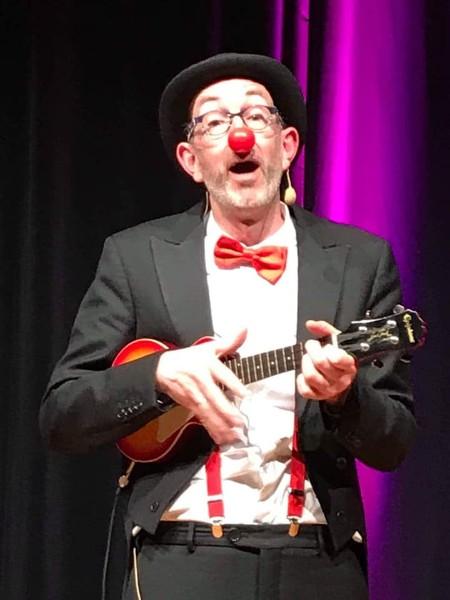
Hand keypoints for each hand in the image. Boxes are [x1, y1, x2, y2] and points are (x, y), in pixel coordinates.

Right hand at [155, 329, 247, 444]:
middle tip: (239, 422)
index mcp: (206, 364)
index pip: (221, 374)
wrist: (162, 368)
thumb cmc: (189, 358)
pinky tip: (222, 438)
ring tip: (234, 435)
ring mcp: (194, 395)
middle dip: (226, 411)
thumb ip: (229, 342)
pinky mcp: (190, 405)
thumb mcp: (208, 347)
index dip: (232, 384)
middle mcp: (200, 380)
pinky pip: (202, 419)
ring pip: (207, 411)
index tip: (244, 394)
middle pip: (213, 397)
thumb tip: (244, 330)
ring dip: (220, 425)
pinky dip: (212, 429)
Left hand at [296, 320, 356, 403]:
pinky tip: (305, 374)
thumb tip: (311, 324)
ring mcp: (329, 389)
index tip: (326, 346)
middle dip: (312, 351)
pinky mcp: (318, 396)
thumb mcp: (336, 341)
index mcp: (348, 364)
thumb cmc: (338, 358)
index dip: (328, 350)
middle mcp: (341, 379)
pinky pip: (305, 390)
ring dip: (305, 364)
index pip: (338, 358)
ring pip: (311, 376)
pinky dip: (301, 380)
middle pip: (321, 363)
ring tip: (308, 359)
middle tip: (312, 347)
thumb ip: (325, 329)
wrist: (340, 379)